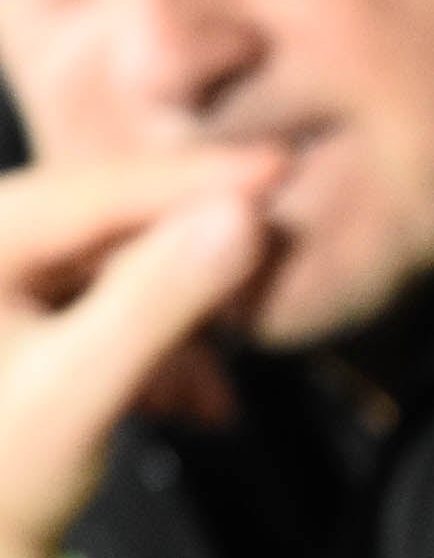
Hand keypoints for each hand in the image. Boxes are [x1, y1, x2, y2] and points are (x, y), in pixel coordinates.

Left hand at [0, 154, 277, 557]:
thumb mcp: (78, 390)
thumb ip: (158, 301)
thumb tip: (247, 216)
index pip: (95, 190)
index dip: (194, 177)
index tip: (283, 163)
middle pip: (106, 218)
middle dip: (194, 243)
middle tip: (279, 248)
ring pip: (110, 261)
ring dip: (179, 302)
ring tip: (229, 350)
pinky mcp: (16, 318)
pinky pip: (98, 300)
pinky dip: (153, 335)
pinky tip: (190, 394)